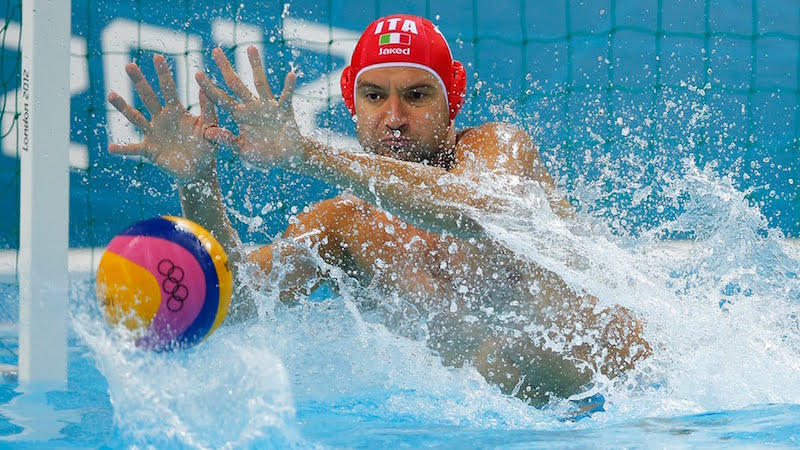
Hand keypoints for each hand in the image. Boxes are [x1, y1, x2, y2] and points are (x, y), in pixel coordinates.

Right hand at [108, 54, 218, 183]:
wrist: (199, 170)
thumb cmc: (206, 146)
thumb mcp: (210, 127)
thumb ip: (208, 110)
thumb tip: (205, 90)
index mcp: (176, 111)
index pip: (169, 89)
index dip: (163, 74)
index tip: (157, 56)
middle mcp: (161, 119)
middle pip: (148, 97)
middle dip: (139, 81)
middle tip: (129, 65)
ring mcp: (153, 133)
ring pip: (135, 118)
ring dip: (123, 106)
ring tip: (111, 95)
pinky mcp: (149, 151)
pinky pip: (133, 149)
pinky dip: (123, 149)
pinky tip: (111, 148)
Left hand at [196, 46, 301, 168]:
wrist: (287, 158)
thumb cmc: (264, 156)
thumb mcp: (244, 151)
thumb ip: (228, 141)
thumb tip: (208, 133)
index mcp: (239, 116)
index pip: (221, 99)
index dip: (209, 88)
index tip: (196, 73)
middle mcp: (251, 107)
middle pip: (236, 84)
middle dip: (225, 68)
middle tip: (215, 50)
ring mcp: (268, 106)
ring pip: (260, 82)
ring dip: (256, 66)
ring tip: (250, 47)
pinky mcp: (284, 110)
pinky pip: (286, 96)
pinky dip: (289, 87)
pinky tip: (291, 75)